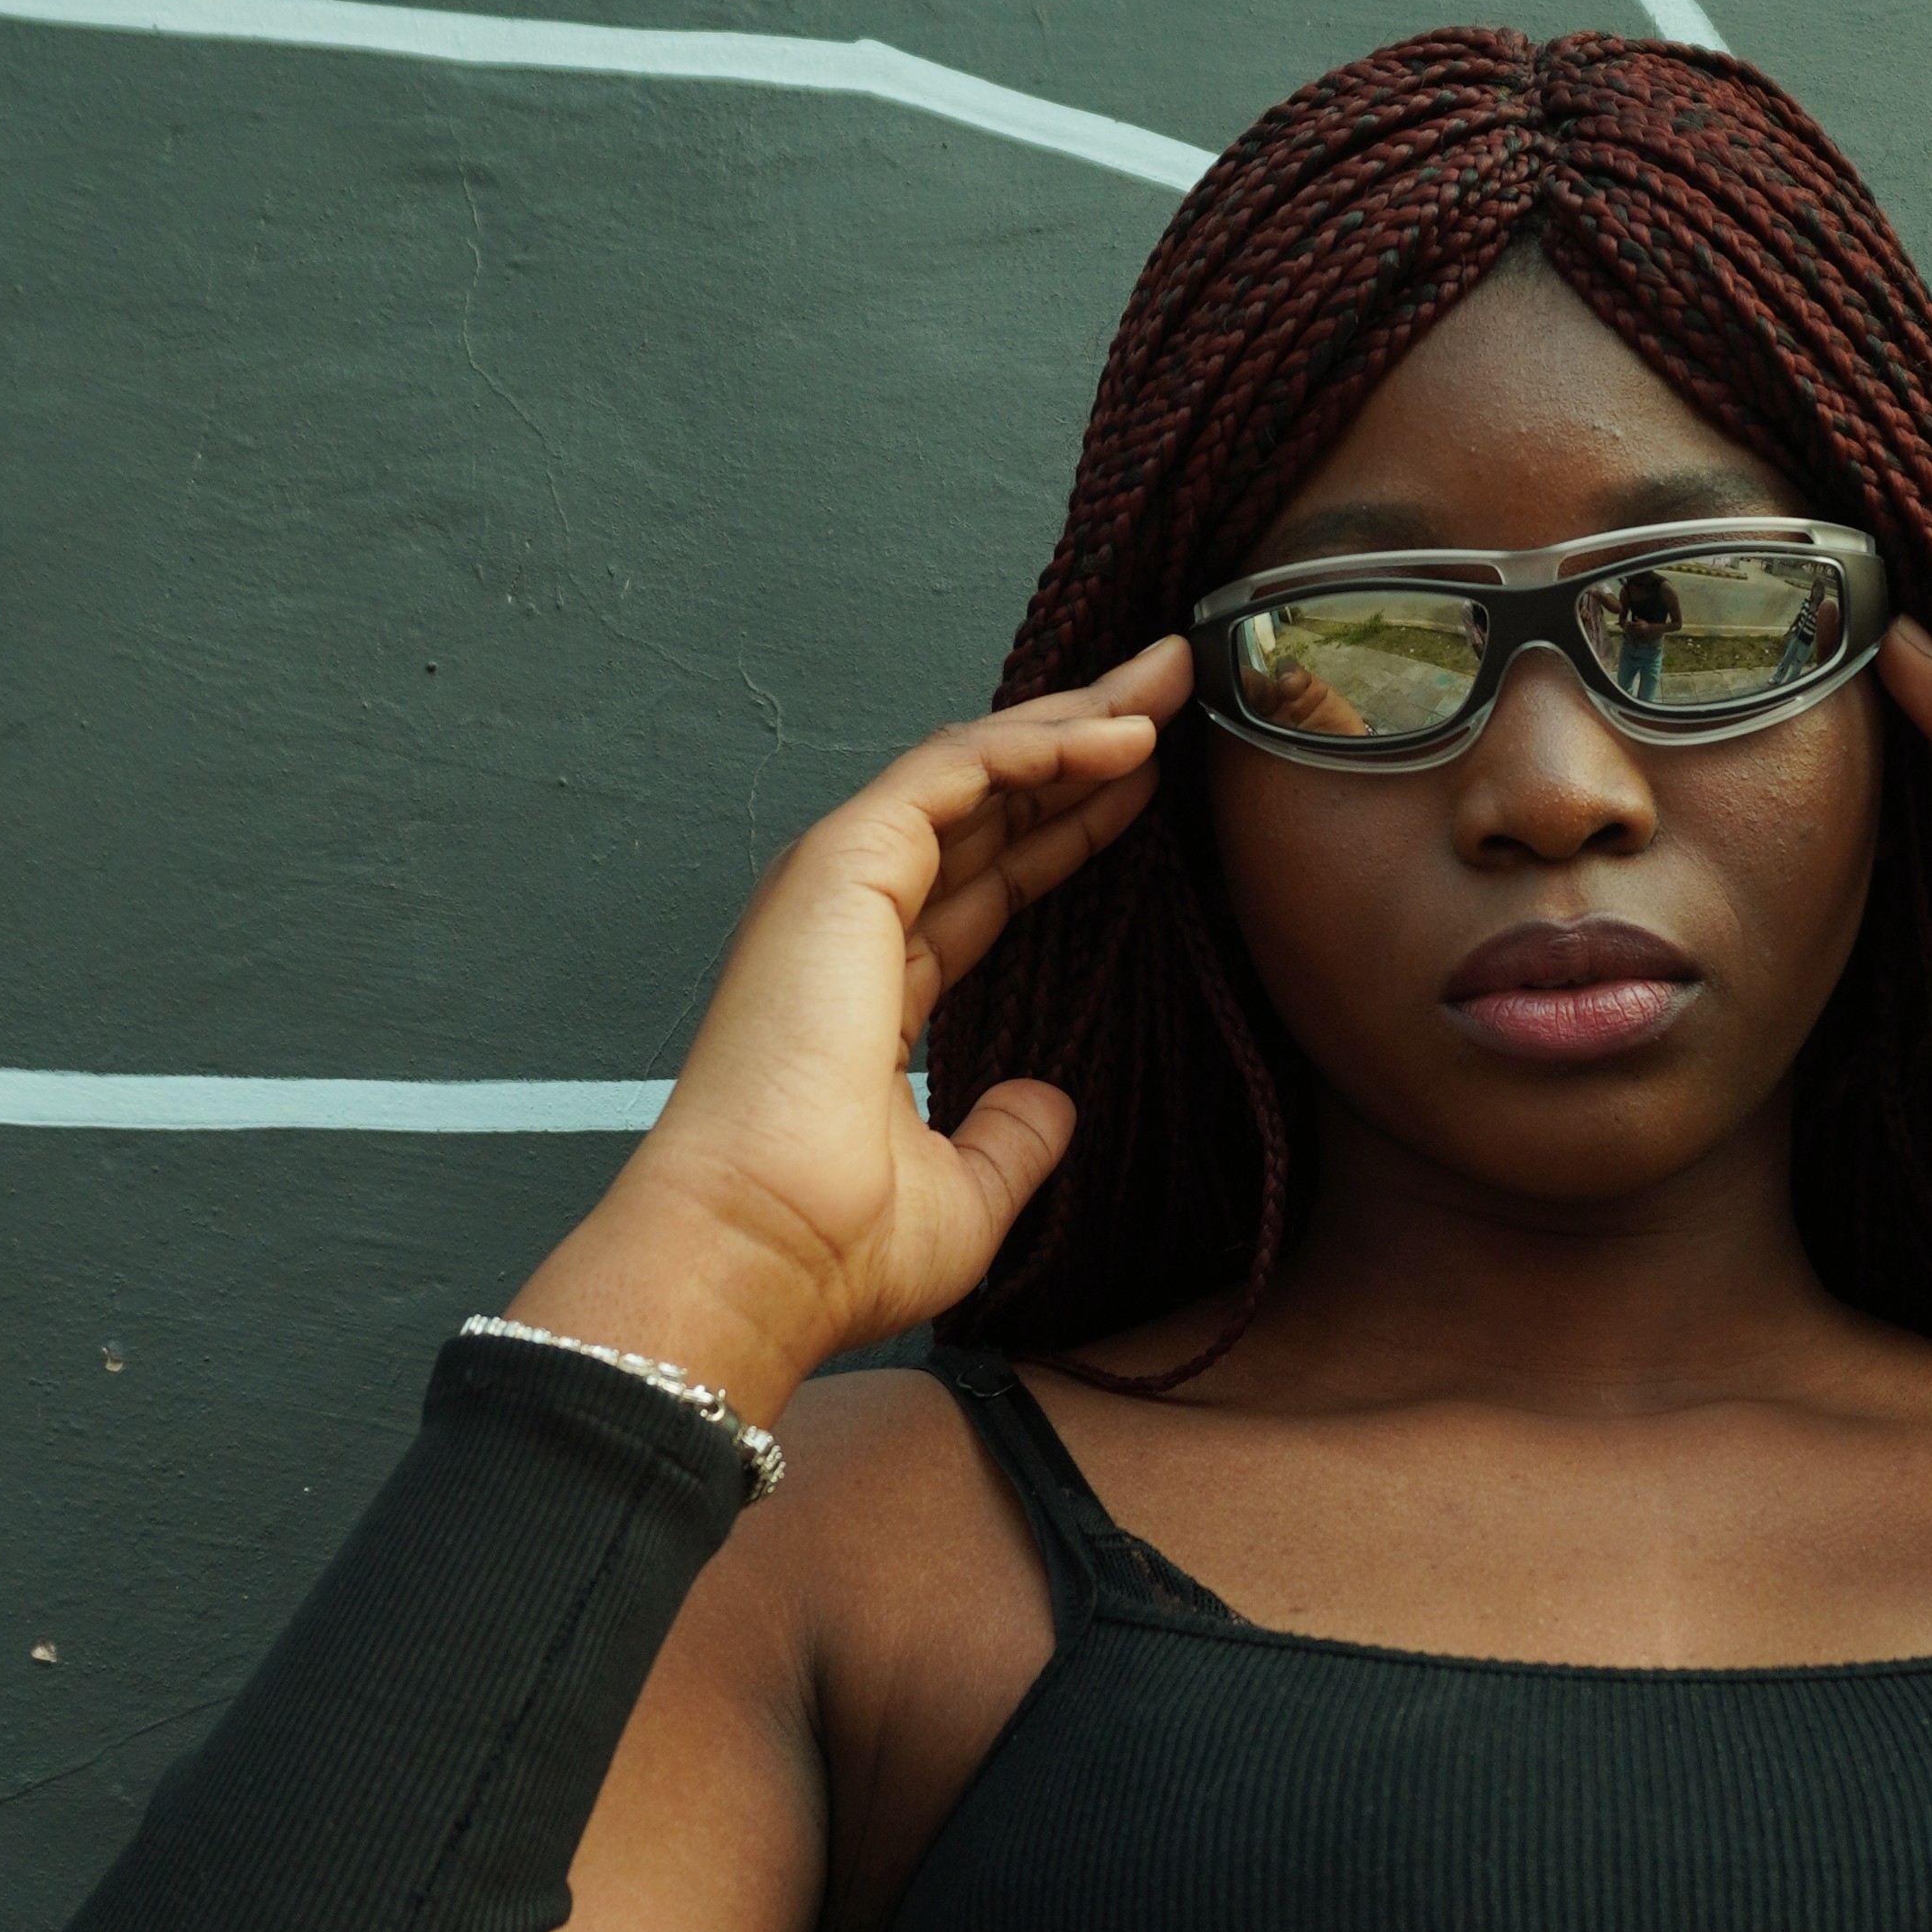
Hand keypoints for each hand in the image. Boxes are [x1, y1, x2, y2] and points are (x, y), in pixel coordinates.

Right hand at [507, 642, 1189, 1422]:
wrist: (762, 1251)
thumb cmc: (833, 1245)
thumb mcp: (964, 1194)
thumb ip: (1012, 1139)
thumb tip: (1051, 1104)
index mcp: (872, 994)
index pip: (985, 884)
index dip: (1064, 829)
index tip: (1143, 790)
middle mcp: (850, 924)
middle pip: (985, 806)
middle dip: (1079, 742)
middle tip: (1170, 692)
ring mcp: (840, 886)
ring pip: (972, 768)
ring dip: (1072, 720)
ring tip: (1166, 681)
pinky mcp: (843, 861)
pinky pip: (956, 771)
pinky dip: (1039, 744)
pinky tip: (1121, 736)